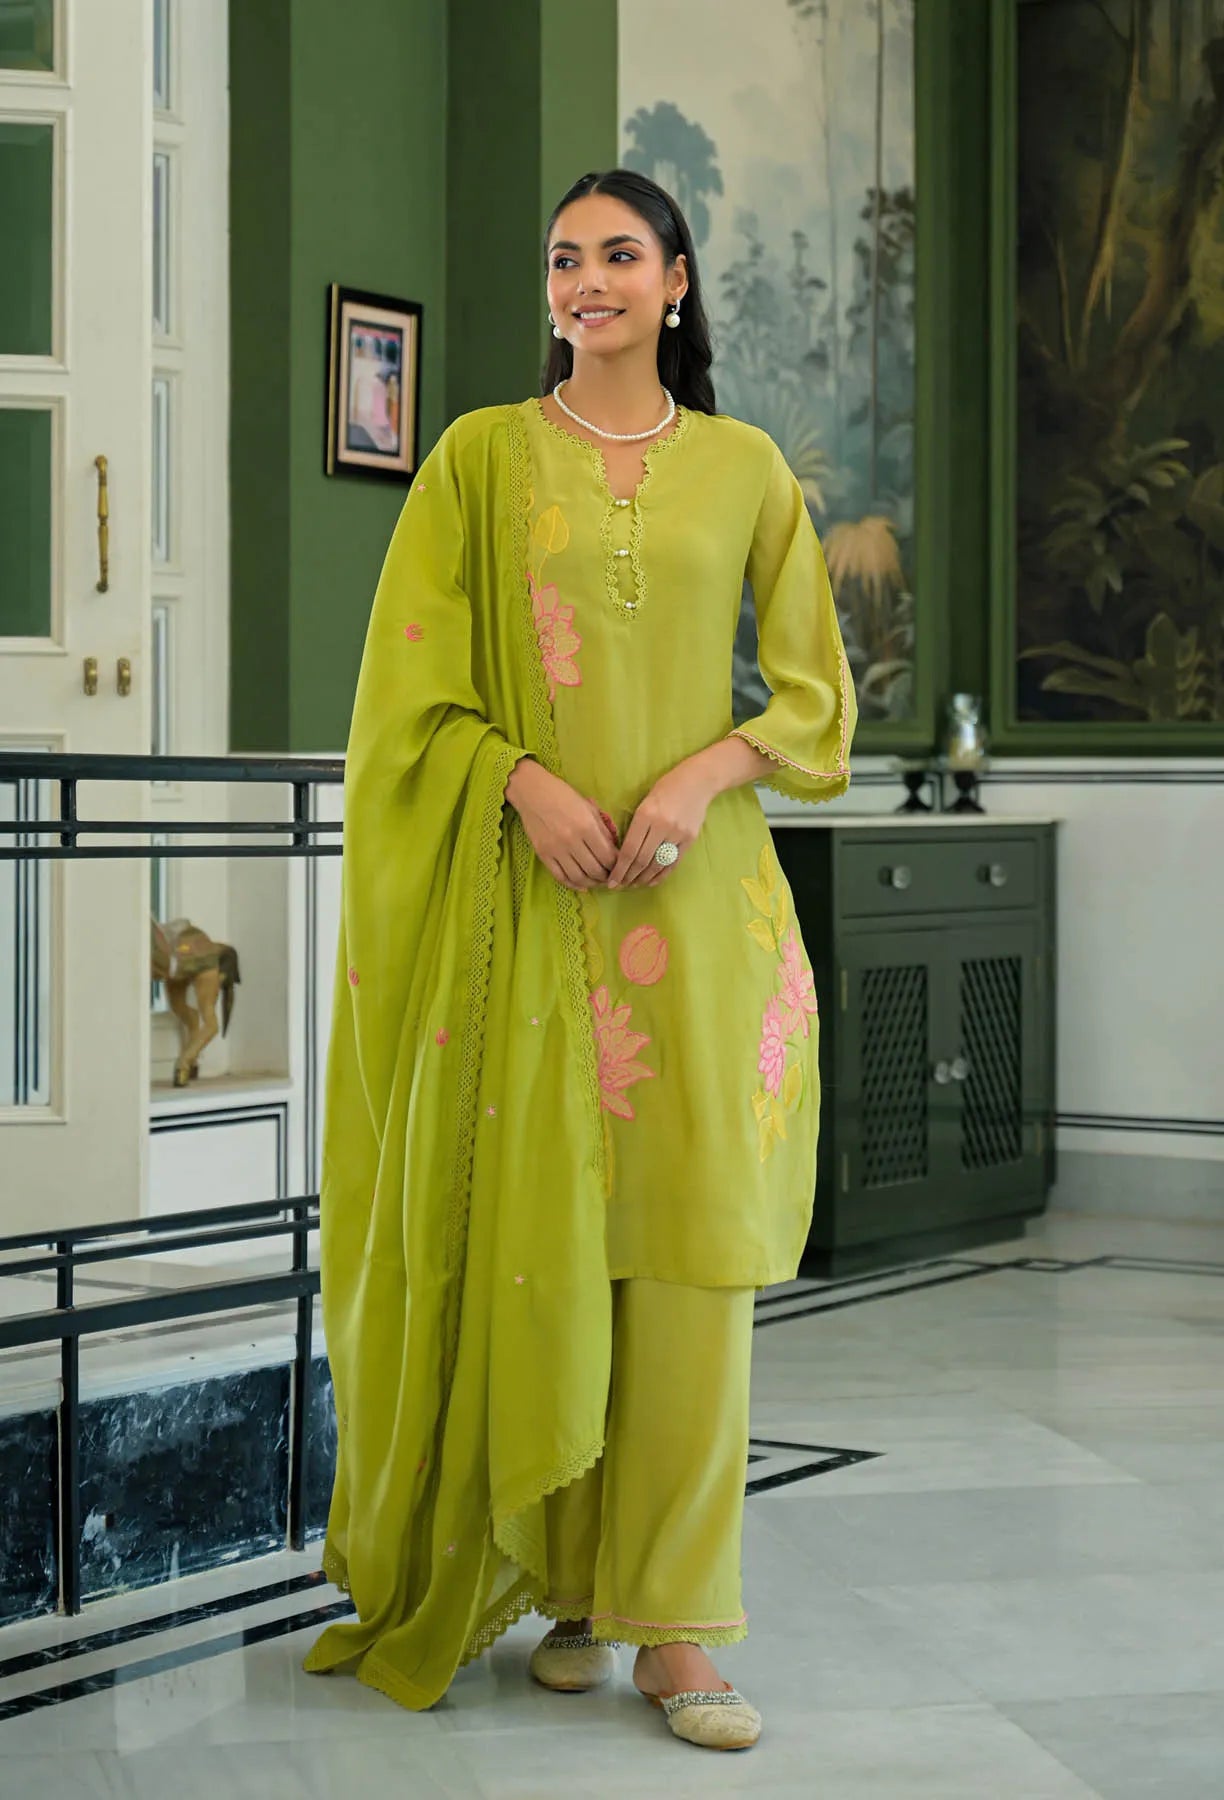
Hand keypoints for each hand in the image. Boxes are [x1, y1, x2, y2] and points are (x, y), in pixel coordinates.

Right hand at [506, 759, 618, 890]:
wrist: (532, 792)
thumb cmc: (564, 796)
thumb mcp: (589, 808)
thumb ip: (603, 831)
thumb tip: (614, 852)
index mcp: (587, 826)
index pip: (608, 857)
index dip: (617, 866)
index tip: (620, 867)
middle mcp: (571, 840)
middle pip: (595, 870)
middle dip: (606, 877)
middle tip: (611, 876)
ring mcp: (556, 849)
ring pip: (579, 878)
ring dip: (592, 883)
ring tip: (598, 881)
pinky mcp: (543, 854)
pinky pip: (561, 877)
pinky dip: (574, 885)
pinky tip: (582, 885)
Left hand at [607, 763, 713, 888]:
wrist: (698, 781)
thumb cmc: (665, 788)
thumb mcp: (644, 802)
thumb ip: (635, 826)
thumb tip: (622, 854)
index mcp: (645, 815)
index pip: (629, 850)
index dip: (619, 869)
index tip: (611, 880)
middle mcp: (661, 826)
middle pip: (642, 860)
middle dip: (628, 877)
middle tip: (619, 886)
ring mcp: (678, 834)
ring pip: (657, 864)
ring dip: (643, 878)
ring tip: (633, 885)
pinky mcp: (690, 839)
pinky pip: (673, 862)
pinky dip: (661, 875)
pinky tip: (651, 881)